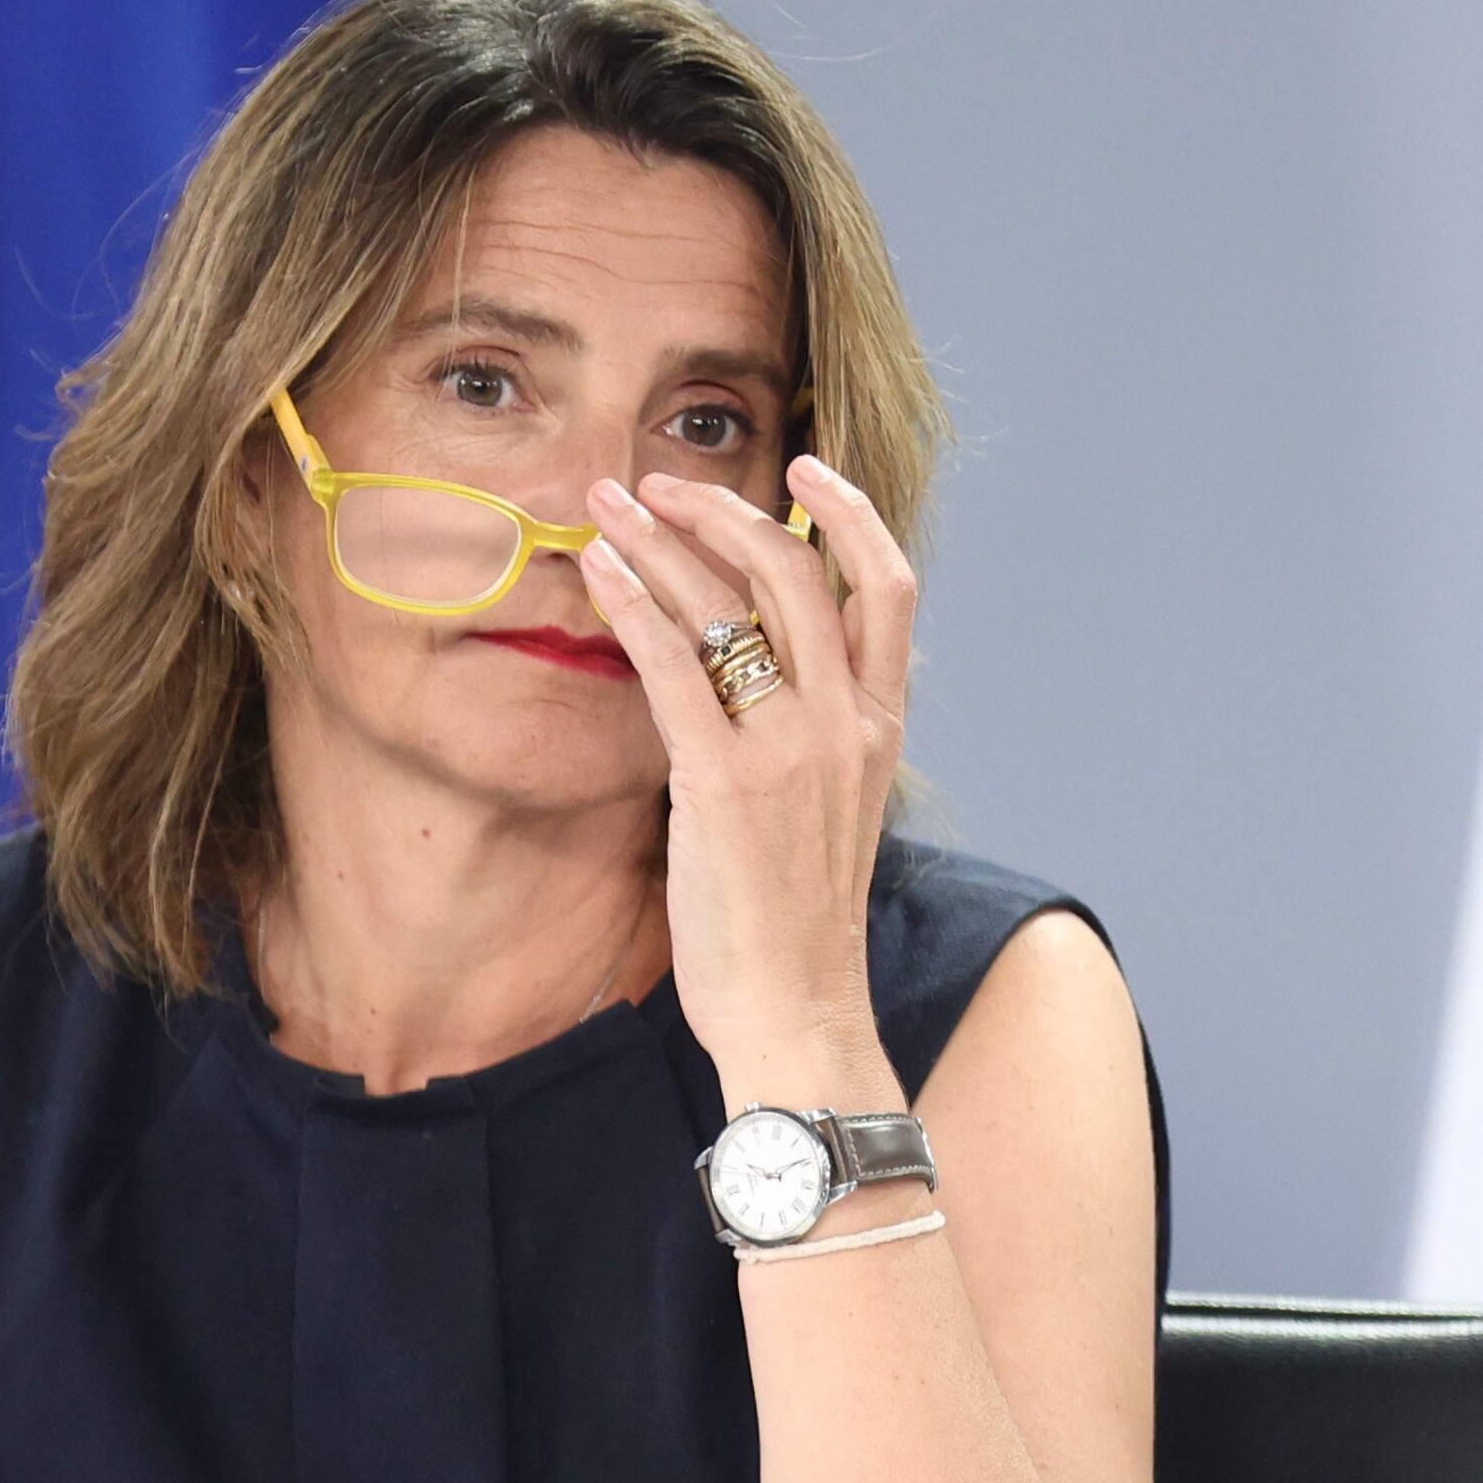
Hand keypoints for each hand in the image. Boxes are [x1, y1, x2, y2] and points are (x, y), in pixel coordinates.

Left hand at [581, 456, 918, 1097]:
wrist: (797, 1014)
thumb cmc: (795, 925)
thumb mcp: (829, 815)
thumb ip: (812, 739)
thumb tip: (756, 678)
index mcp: (877, 730)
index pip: (888, 587)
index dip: (849, 513)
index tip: (805, 468)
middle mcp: (844, 726)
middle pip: (798, 570)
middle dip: (725, 506)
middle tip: (660, 479)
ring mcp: (788, 752)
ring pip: (730, 601)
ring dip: (661, 537)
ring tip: (608, 502)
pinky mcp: (722, 784)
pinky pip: (673, 664)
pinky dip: (630, 603)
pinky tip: (593, 571)